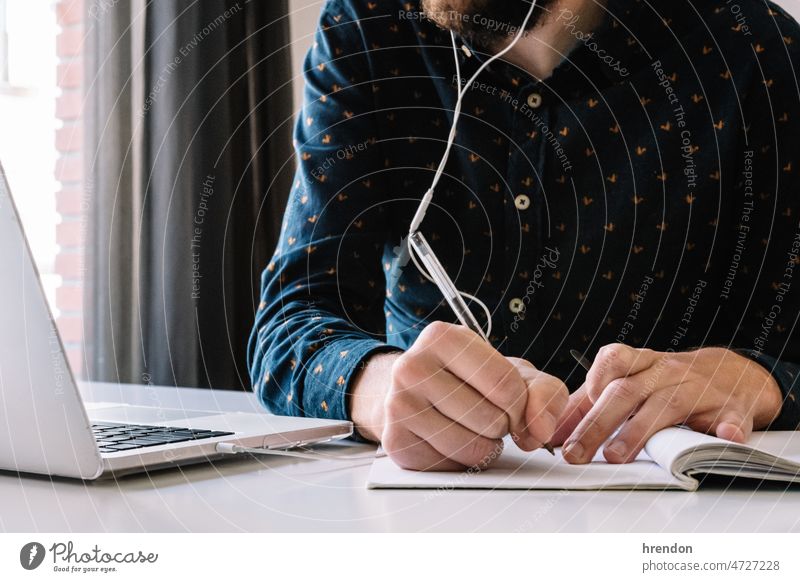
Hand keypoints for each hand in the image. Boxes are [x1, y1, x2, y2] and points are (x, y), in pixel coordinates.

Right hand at [367, 322, 567, 470]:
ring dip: (485, 446)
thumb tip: (541, 430)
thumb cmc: (467, 378)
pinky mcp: (395, 442)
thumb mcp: (511, 370)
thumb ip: (544, 391)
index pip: (504, 384)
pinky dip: (462, 462)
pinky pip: (450, 466)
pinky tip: (451, 440)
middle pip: (491, 419)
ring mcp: (398, 405)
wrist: (413, 392)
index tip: (513, 405)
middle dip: (502, 425)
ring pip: (472, 447)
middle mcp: (412, 367)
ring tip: (471, 427)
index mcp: (442, 337)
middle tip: (484, 412)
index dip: (521, 405)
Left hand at [551, 344, 783, 463]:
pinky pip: (731, 416)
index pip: (613, 360)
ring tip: (615, 455)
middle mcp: (667, 371)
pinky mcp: (731, 409)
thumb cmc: (668, 382)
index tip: (580, 406)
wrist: (731, 374)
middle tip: (577, 453)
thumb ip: (590, 405)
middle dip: (598, 423)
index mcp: (642, 363)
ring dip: (638, 431)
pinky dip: (728, 428)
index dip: (594, 380)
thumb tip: (553, 433)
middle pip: (628, 392)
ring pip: (667, 406)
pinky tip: (724, 437)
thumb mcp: (630, 383)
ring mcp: (699, 389)